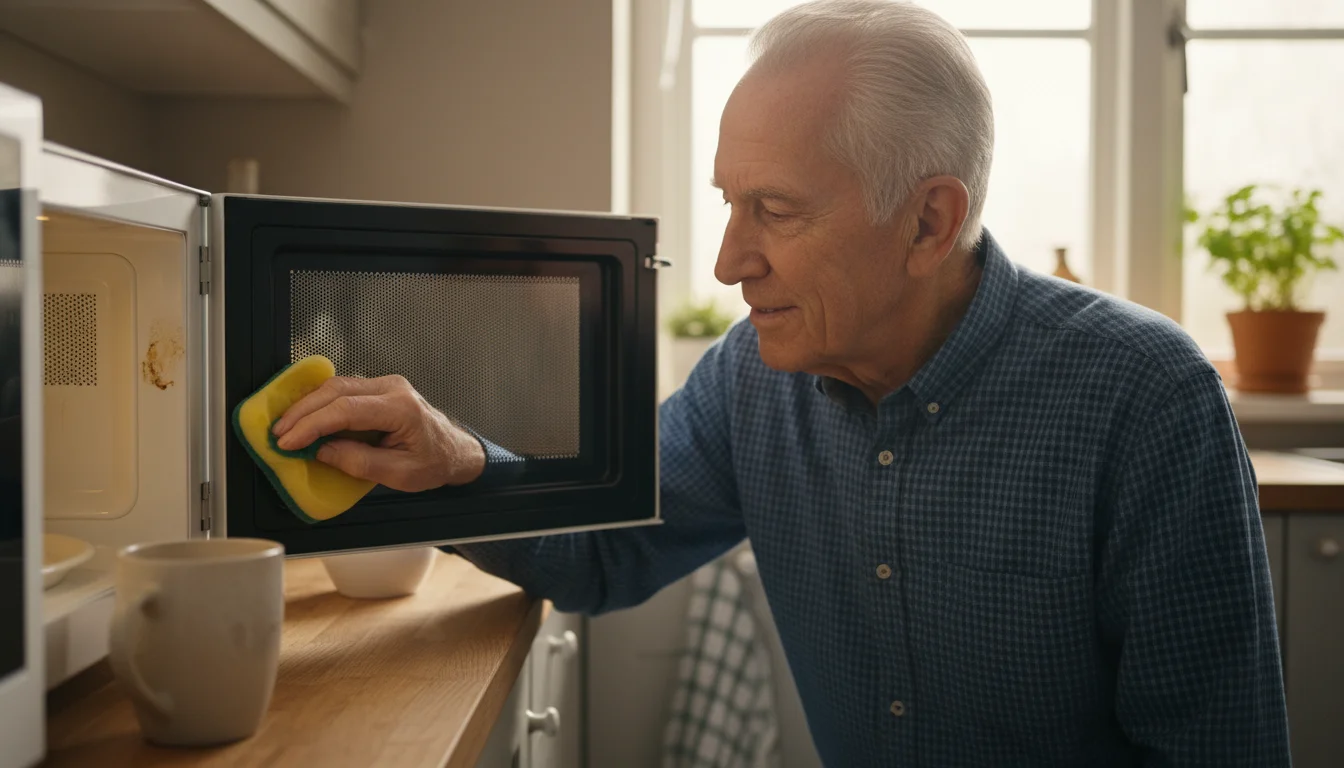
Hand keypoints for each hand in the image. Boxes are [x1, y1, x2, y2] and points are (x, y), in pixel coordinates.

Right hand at [270, 375, 484, 491]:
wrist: (455, 451)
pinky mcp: (379, 388)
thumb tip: (321, 451)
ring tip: (286, 428)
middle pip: (337, 391)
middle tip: (279, 434)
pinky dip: (320, 403)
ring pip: (337, 386)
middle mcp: (392, 388)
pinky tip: (304, 417)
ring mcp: (386, 384)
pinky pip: (344, 390)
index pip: (346, 410)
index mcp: (401, 408)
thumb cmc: (434, 463)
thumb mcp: (399, 474)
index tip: (289, 442)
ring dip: (308, 405)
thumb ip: (359, 462)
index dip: (312, 425)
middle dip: (303, 412)